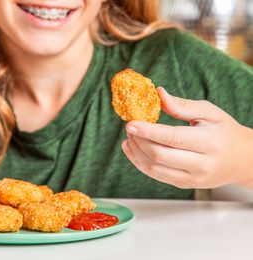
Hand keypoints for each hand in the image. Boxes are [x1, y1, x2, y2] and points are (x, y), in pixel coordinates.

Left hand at [121, 87, 252, 188]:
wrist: (242, 160)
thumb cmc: (224, 132)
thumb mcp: (210, 113)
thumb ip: (183, 105)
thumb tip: (158, 94)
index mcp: (210, 142)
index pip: (173, 138)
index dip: (149, 131)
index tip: (131, 123)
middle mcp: (201, 164)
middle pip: (160, 155)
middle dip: (139, 140)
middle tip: (130, 126)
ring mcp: (192, 178)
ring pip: (155, 169)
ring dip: (136, 152)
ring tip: (130, 137)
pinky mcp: (184, 184)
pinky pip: (156, 176)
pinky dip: (140, 162)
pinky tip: (132, 149)